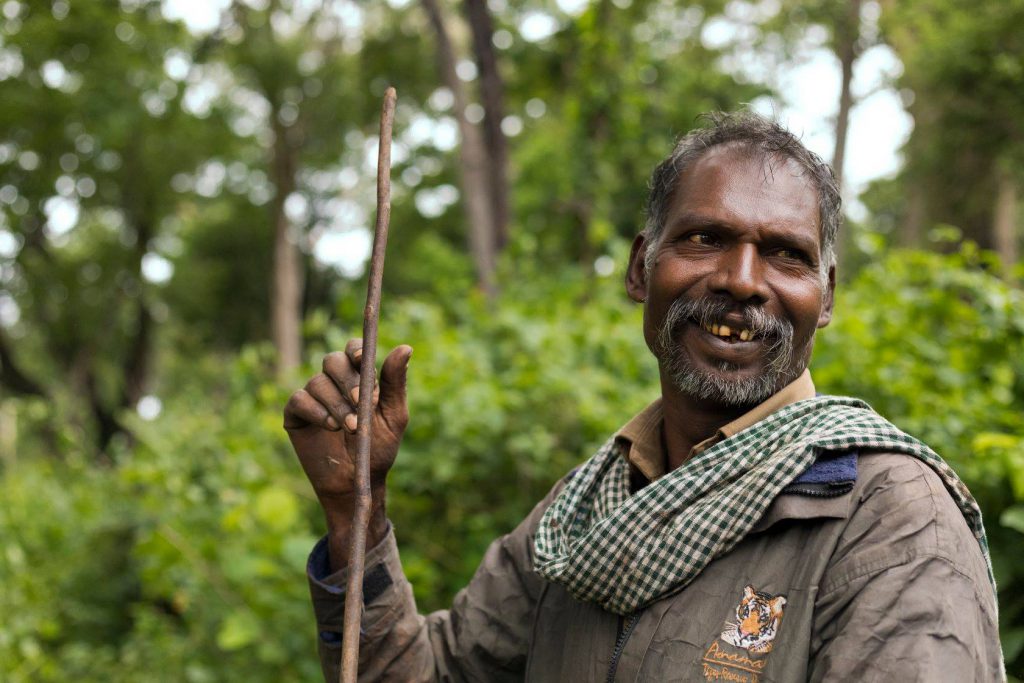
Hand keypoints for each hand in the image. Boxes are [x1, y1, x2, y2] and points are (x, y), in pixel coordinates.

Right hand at [284, 339, 412, 568]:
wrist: (357, 481)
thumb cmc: (378, 448)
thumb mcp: (393, 415)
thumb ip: (395, 382)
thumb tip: (405, 347)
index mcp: (359, 377)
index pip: (354, 350)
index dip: (356, 350)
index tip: (363, 360)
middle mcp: (334, 382)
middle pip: (333, 361)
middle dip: (348, 380)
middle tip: (361, 401)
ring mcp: (313, 396)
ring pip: (318, 382)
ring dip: (337, 404)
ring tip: (351, 427)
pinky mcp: (296, 414)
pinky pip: (299, 399)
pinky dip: (316, 411)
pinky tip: (330, 427)